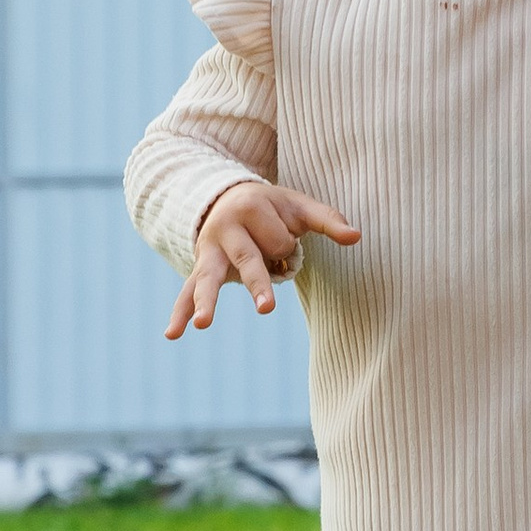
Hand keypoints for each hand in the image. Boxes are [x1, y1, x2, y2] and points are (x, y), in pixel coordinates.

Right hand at [168, 180, 360, 341]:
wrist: (226, 197)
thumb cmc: (271, 206)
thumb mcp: (299, 206)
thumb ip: (328, 220)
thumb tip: (357, 237)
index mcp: (253, 207)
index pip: (280, 241)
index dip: (287, 244)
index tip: (283, 236)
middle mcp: (227, 229)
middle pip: (248, 259)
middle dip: (258, 282)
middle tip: (267, 309)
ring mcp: (210, 250)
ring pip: (208, 277)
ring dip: (206, 300)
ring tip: (202, 324)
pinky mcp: (201, 267)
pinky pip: (187, 291)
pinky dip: (180, 312)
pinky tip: (172, 334)